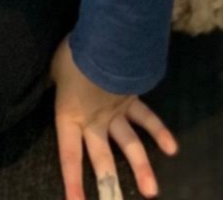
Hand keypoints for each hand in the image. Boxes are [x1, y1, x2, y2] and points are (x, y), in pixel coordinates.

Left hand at [50, 37, 176, 199]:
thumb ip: (55, 83)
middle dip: (108, 184)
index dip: (73, 182)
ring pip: (130, 145)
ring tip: (152, 192)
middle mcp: (94, 121)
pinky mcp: (131, 98)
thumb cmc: (74, 55)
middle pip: (101, 158)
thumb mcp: (55, 71)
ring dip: (141, 168)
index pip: (70, 157)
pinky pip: (146, 118)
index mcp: (70, 117)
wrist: (104, 39)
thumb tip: (50, 82)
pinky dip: (159, 132)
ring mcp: (115, 111)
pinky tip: (172, 148)